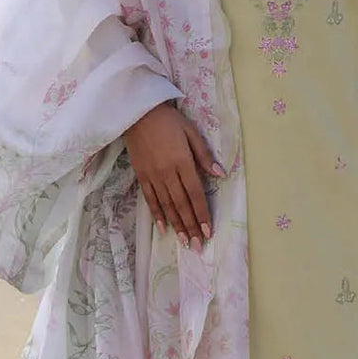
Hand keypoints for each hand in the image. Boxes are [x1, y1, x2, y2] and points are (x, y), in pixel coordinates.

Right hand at [122, 101, 225, 250]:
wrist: (137, 113)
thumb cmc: (168, 120)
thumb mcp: (191, 132)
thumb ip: (204, 155)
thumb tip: (220, 175)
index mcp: (182, 162)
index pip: (195, 193)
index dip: (202, 214)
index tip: (208, 231)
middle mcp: (167, 173)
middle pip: (182, 204)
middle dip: (191, 227)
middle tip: (197, 246)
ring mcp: (153, 176)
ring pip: (167, 205)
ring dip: (177, 225)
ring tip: (184, 242)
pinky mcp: (141, 176)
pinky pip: (150, 199)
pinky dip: (157, 214)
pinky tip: (164, 227)